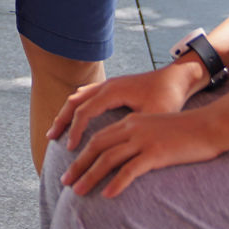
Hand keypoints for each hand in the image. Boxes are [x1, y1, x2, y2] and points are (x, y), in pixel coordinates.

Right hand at [49, 62, 200, 149]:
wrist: (179, 77)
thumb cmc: (169, 97)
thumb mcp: (155, 116)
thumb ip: (136, 130)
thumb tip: (121, 151)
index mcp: (113, 90)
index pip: (85, 111)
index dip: (75, 131)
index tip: (69, 149)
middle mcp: (107, 85)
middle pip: (75, 102)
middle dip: (62, 120)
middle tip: (50, 138)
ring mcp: (109, 84)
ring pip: (79, 97)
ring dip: (66, 113)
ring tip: (56, 130)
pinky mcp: (113, 87)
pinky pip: (87, 95)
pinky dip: (76, 107)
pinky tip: (74, 118)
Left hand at [61, 107, 224, 197]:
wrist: (210, 125)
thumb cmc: (187, 130)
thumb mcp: (157, 129)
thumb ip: (140, 139)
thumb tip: (126, 158)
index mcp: (131, 122)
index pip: (99, 137)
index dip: (82, 153)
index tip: (72, 168)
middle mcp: (133, 128)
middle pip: (97, 147)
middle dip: (79, 165)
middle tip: (65, 181)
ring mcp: (144, 140)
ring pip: (108, 159)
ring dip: (91, 176)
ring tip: (78, 191)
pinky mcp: (157, 153)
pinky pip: (131, 170)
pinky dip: (117, 183)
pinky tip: (108, 194)